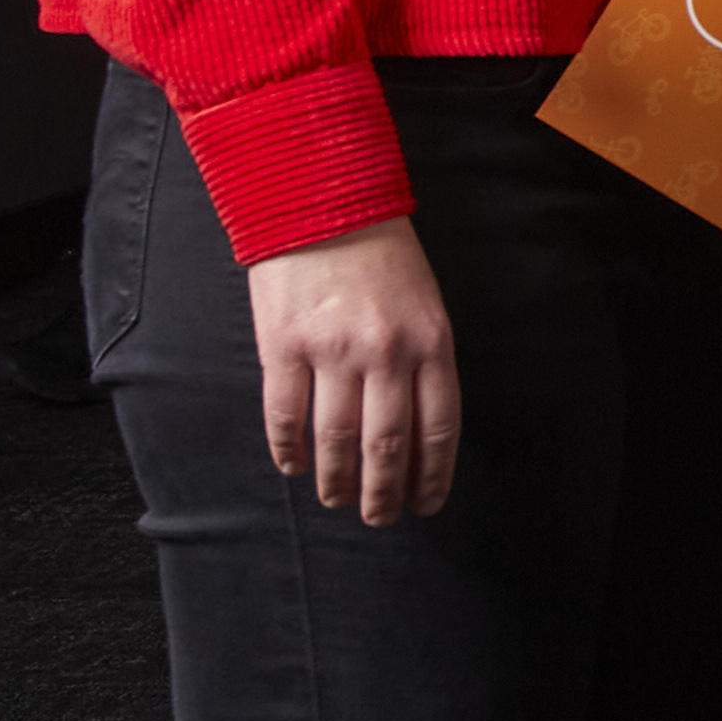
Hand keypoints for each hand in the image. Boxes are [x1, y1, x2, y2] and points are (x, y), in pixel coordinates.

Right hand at [247, 217, 461, 523]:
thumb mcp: (426, 304)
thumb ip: (424, 360)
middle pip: (388, 443)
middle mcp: (386, 351)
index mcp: (431, 341)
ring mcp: (333, 350)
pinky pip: (284, 414)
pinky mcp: (282, 345)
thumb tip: (417, 429)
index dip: (432, 474)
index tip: (426, 504)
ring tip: (338, 499)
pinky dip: (288, 449)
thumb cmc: (382, 256)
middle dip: (384, 492)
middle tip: (379, 517)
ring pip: (337, 438)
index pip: (438, 427)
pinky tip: (293, 467)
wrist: (321, 202)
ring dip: (337, 479)